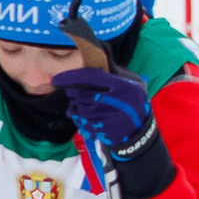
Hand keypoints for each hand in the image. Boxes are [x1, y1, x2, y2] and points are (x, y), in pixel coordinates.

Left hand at [56, 67, 173, 198]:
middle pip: (84, 95)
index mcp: (124, 86)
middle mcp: (116, 101)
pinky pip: (84, 124)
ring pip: (81, 110)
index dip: (74, 77)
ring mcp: (109, 117)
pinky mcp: (104, 131)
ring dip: (74, 109)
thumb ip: (115, 76)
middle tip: (71, 94)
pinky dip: (79, 122)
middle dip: (74, 95)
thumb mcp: (132, 86)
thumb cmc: (132, 105)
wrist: (139, 132)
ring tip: (74, 108)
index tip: (60, 80)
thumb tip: (93, 65)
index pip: (94, 77)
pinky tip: (81, 120)